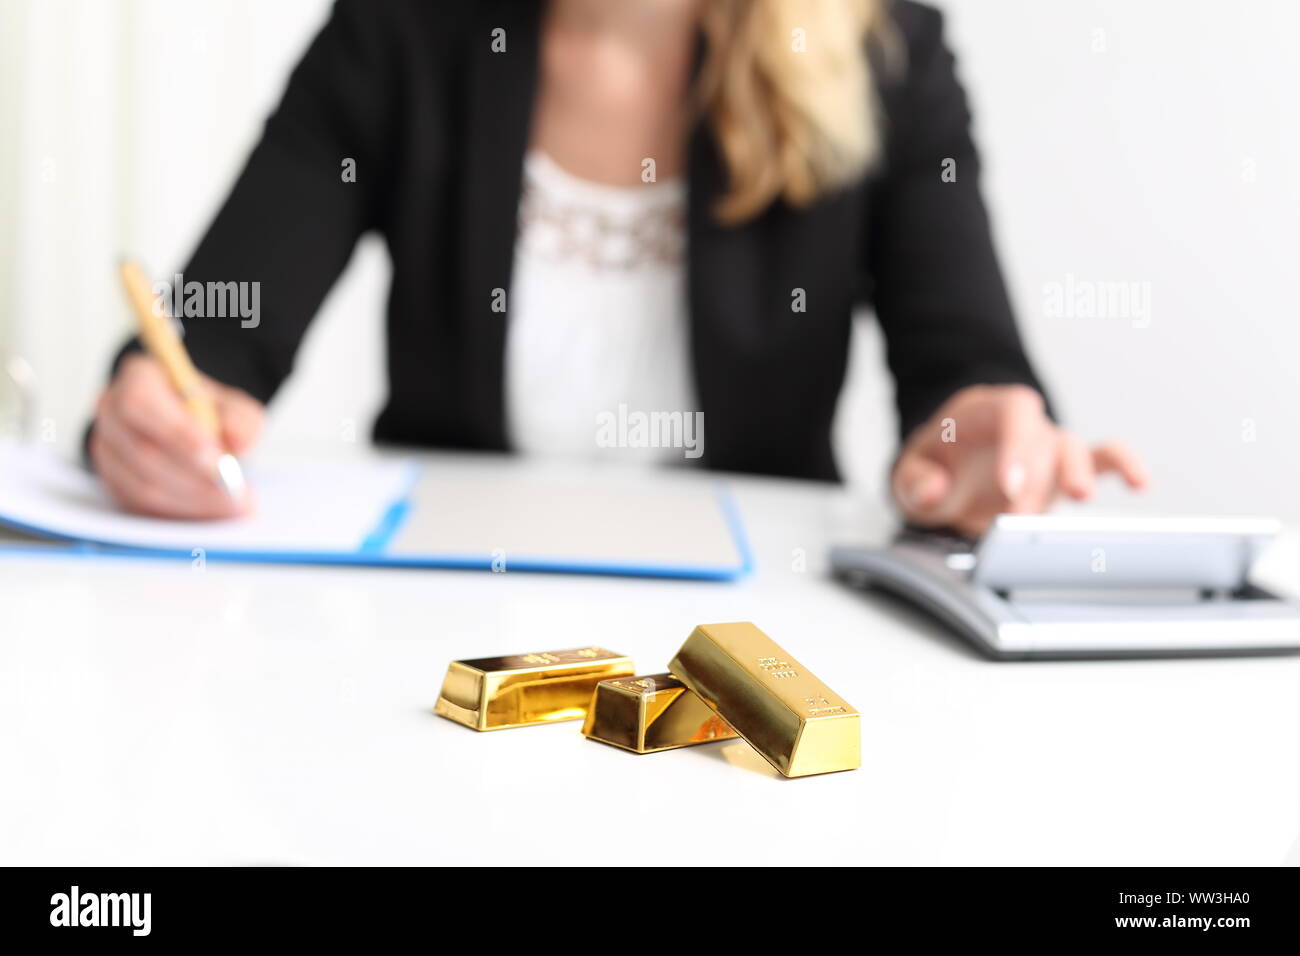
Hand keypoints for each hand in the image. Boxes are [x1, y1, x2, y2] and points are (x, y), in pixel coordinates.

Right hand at [89, 353, 263, 518]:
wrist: (193, 427)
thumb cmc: (211, 413)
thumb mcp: (236, 407)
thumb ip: (240, 420)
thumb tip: (237, 442)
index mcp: (138, 378)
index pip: (140, 403)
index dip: (177, 433)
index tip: (218, 460)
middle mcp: (112, 411)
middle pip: (142, 451)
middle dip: (195, 478)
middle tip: (236, 494)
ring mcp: (107, 450)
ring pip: (141, 485)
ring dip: (192, 501)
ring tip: (234, 507)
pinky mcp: (113, 482)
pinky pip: (141, 506)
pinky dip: (181, 513)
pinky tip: (213, 512)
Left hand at [891, 384, 1147, 537]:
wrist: (946, 472)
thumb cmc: (933, 466)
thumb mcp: (909, 473)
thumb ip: (913, 480)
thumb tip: (933, 489)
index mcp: (983, 412)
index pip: (1011, 412)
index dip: (1017, 445)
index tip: (1009, 486)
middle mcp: (1021, 425)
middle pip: (1042, 436)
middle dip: (1036, 476)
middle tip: (1020, 515)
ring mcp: (1046, 447)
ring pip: (1074, 448)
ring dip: (1076, 475)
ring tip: (1078, 500)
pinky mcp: (1064, 471)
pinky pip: (1102, 459)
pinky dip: (1123, 467)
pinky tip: (1139, 484)